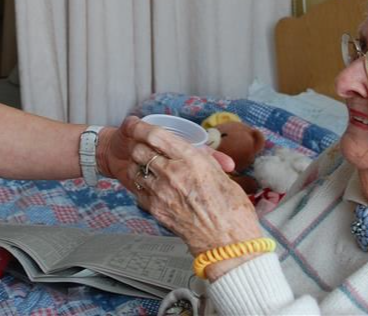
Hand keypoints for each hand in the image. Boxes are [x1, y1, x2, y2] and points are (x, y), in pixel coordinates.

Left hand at [116, 116, 261, 254]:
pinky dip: (143, 186)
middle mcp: (172, 173)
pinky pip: (139, 191)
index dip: (141, 127)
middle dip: (140, 146)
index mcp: (191, 159)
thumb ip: (206, 159)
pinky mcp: (156, 210)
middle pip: (140, 150)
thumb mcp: (222, 175)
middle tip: (146, 148)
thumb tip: (198, 152)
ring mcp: (161, 192)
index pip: (156, 135)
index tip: (136, 124)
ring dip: (139, 166)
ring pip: (135, 170)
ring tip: (148, 168)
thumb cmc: (232, 211)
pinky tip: (153, 187)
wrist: (227, 244)